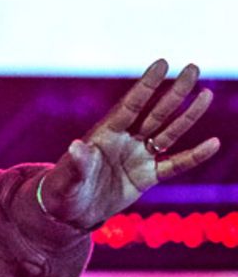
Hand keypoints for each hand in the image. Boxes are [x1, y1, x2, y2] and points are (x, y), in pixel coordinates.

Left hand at [39, 59, 220, 229]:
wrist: (70, 213)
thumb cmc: (62, 191)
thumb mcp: (66, 179)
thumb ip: (76, 164)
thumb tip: (76, 147)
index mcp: (105, 135)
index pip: (130, 105)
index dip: (146, 86)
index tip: (162, 63)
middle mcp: (125, 141)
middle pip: (155, 113)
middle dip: (174, 92)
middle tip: (193, 68)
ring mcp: (138, 157)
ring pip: (169, 133)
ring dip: (188, 116)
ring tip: (207, 95)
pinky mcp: (147, 176)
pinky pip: (175, 164)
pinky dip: (194, 156)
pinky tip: (214, 143)